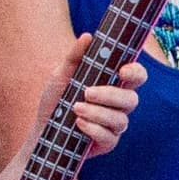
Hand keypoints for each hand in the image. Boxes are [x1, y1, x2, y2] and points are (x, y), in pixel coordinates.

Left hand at [66, 41, 151, 158]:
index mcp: (113, 83)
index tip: (122, 71)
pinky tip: (78, 124)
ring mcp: (114, 125)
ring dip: (97, 113)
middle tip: (88, 92)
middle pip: (132, 99)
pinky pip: (110, 137)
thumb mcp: (60, 74)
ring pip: (121, 120)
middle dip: (111, 96)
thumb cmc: (55, 99)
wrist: (41, 128)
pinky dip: (93, 129)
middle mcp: (118, 104)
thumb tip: (88, 36)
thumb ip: (75, 56)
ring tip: (76, 108)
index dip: (136, 73)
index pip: (136, 76)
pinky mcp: (107, 143)